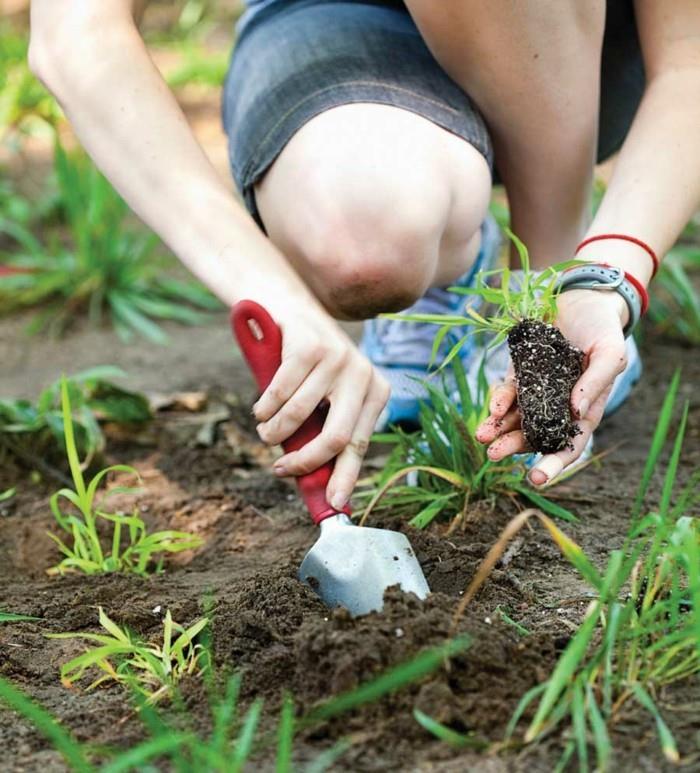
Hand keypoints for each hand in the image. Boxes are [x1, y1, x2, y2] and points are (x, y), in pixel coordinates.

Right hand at [251, 304, 389, 509]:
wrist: (291, 310)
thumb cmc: (308, 369)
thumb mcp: (325, 399)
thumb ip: (324, 433)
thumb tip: (319, 487)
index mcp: (376, 392)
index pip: (359, 444)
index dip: (345, 476)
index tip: (333, 503)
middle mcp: (363, 374)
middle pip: (336, 437)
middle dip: (305, 461)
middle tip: (280, 470)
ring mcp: (338, 358)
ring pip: (299, 416)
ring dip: (273, 432)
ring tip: (265, 430)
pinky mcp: (310, 347)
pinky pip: (278, 395)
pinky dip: (263, 409)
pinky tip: (261, 408)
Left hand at [475, 289, 629, 485]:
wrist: (582, 298)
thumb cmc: (602, 330)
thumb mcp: (610, 353)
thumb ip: (596, 382)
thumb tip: (575, 411)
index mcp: (585, 410)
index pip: (569, 445)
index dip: (553, 464)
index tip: (535, 479)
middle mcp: (558, 407)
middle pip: (534, 436)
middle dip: (514, 447)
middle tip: (493, 455)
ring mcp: (537, 391)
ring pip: (515, 419)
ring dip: (498, 429)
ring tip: (482, 437)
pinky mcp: (520, 374)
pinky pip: (507, 393)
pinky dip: (499, 402)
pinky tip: (492, 408)